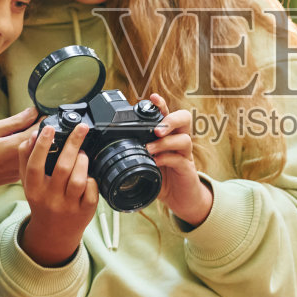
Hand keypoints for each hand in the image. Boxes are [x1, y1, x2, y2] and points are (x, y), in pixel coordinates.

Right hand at [0, 107, 37, 213]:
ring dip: (32, 139)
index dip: (44, 117)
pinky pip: (27, 159)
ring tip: (16, 132)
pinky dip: (24, 150)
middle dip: (40, 127)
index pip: (44, 129)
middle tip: (28, 118)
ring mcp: (20, 171)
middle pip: (42, 140)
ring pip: (36, 151)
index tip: (40, 109)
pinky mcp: (15, 176)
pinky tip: (9, 146)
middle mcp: (23, 161)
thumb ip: (14, 121)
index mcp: (17, 147)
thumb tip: (34, 112)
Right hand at [17, 121, 97, 265]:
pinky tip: (88, 175)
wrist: (52, 233)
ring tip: (82, 154)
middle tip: (81, 128)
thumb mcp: (27, 183)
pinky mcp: (85, 212)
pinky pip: (92, 190)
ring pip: (79, 179)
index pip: (35, 165)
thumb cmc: (41, 201)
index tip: (49, 128)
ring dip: (83, 161)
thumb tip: (33, 135)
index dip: (42, 146)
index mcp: (34, 190)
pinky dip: (92, 179)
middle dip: (73, 144)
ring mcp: (69, 207)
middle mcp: (50, 199)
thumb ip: (25, 159)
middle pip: (63, 168)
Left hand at [146, 93, 211, 226]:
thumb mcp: (146, 164)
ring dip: (165, 142)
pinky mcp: (187, 169)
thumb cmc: (163, 178)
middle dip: (171, 119)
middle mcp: (178, 142)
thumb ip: (134, 155)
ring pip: (184, 139)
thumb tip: (108, 153)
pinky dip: (167, 159)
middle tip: (157, 128)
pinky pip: (181, 160)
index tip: (152, 97)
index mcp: (168, 136)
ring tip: (149, 149)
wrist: (181, 199)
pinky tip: (156, 163)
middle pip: (184, 119)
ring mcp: (185, 155)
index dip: (161, 104)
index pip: (167, 114)